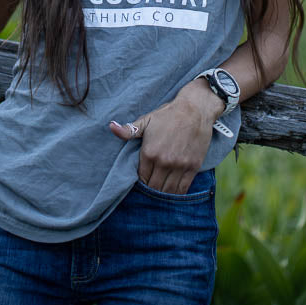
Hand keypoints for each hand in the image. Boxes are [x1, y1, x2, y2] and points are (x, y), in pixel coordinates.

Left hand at [109, 78, 224, 194]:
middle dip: (151, 190)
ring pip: (168, 191)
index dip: (141, 182)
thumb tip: (111, 126)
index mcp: (149, 152)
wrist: (195, 109)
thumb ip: (128, 130)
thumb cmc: (168, 115)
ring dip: (164, 195)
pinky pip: (183, 188)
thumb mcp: (146, 120)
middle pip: (154, 188)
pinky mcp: (193, 167)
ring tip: (161, 192)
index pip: (141, 178)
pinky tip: (174, 192)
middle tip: (151, 189)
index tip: (142, 181)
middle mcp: (164, 162)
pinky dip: (178, 194)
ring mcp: (179, 166)